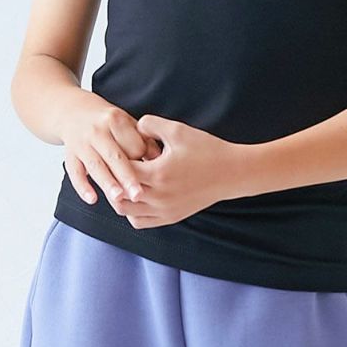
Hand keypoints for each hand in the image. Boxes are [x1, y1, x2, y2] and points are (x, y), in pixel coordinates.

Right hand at [60, 92, 162, 213]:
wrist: (73, 112)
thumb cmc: (108, 122)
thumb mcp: (126, 123)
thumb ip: (144, 140)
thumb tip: (160, 160)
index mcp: (115, 119)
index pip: (132, 144)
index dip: (142, 158)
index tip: (151, 169)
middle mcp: (97, 130)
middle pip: (115, 156)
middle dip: (127, 176)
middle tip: (139, 194)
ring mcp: (81, 143)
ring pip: (96, 166)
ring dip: (108, 183)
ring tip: (119, 199)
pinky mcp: (70, 155)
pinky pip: (75, 173)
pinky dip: (83, 187)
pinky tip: (92, 199)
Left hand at [110, 114, 239, 228]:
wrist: (231, 173)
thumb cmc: (206, 149)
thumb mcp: (177, 130)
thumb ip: (151, 124)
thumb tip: (134, 126)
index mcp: (157, 174)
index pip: (120, 170)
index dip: (115, 159)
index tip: (116, 149)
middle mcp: (157, 196)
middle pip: (118, 195)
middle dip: (114, 180)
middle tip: (116, 167)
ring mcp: (164, 210)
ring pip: (126, 212)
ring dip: (121, 197)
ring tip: (125, 181)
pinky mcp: (170, 217)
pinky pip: (140, 222)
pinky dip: (133, 211)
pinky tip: (138, 194)